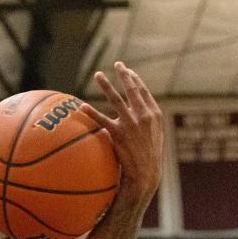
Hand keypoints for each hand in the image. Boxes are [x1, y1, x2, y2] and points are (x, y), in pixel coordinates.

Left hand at [80, 62, 163, 204]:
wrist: (146, 174)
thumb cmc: (148, 156)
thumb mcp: (155, 136)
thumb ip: (148, 121)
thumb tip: (139, 110)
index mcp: (154, 114)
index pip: (143, 92)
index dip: (135, 79)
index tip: (128, 70)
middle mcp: (144, 116)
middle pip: (132, 90)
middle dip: (124, 74)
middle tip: (117, 64)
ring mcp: (131, 124)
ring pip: (116, 99)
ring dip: (106, 85)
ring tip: (98, 74)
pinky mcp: (118, 134)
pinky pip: (102, 120)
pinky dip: (91, 112)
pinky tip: (82, 105)